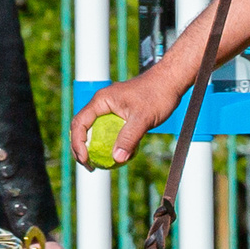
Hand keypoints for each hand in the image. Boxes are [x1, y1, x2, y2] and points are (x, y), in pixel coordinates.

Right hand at [69, 66, 183, 165]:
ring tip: (97, 165)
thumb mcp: (143, 119)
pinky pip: (108, 130)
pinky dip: (107, 143)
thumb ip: (129, 138)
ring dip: (92, 147)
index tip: (86, 159)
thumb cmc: (158, 95)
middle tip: (89, 167)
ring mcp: (110, 108)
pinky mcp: (119, 112)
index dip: (78, 143)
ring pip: (94, 129)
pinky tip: (115, 156)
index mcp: (101, 101)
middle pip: (83, 128)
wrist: (171, 81)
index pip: (80, 123)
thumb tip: (117, 159)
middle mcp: (102, 103)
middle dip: (81, 148)